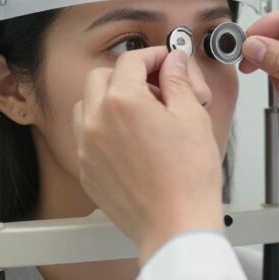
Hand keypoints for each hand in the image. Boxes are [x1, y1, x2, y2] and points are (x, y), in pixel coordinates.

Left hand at [73, 47, 223, 263]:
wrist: (176, 223)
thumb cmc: (187, 178)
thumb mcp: (192, 116)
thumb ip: (178, 81)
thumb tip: (173, 63)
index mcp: (122, 102)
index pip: (131, 60)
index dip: (153, 56)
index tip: (167, 62)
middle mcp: (96, 121)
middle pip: (100, 77)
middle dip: (127, 74)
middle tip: (155, 85)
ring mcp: (87, 148)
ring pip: (86, 105)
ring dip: (108, 99)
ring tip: (139, 112)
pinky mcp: (87, 171)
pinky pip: (86, 137)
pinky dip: (102, 128)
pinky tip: (130, 139)